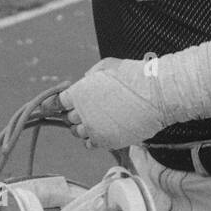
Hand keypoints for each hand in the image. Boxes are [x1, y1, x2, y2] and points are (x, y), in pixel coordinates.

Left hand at [48, 57, 164, 149]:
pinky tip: (100, 130)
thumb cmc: (133, 76)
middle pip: (68, 119)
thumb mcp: (108, 66)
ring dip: (83, 126)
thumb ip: (91, 75)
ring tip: (96, 119)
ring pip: (78, 133)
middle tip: (85, 109)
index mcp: (79, 93)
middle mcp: (83, 113)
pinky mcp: (107, 141)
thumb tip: (85, 80)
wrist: (155, 95)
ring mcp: (94, 129)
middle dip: (73, 113)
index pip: (55, 103)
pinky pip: (90, 144)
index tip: (55, 105)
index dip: (54, 104)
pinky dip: (91, 139)